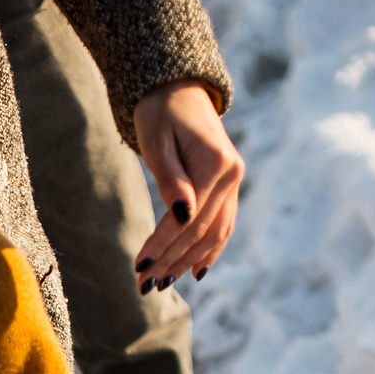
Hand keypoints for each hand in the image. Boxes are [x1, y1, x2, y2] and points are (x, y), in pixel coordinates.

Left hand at [130, 80, 243, 292]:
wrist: (178, 87)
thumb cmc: (159, 112)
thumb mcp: (157, 143)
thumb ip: (171, 181)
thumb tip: (182, 219)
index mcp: (216, 165)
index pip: (187, 220)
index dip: (162, 247)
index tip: (139, 268)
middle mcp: (232, 175)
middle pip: (200, 231)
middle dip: (171, 261)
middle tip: (144, 286)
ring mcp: (234, 180)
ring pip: (214, 233)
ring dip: (188, 261)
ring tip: (163, 284)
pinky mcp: (229, 183)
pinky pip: (223, 224)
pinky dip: (210, 249)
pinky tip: (195, 271)